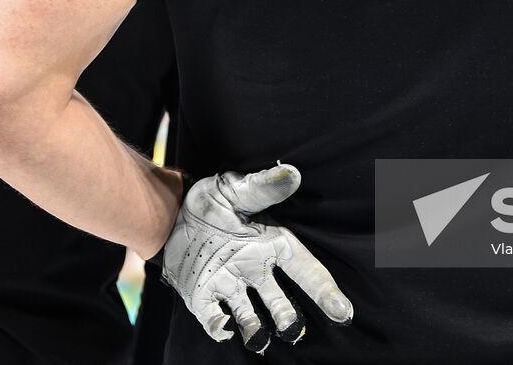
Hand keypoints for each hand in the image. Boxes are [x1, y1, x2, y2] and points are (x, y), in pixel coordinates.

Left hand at [158, 164, 352, 354]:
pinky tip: (223, 328)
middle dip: (289, 319)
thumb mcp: (236, 189)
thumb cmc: (211, 200)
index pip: (305, 271)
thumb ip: (262, 188)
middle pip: (281, 303)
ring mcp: (231, 286)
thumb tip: (291, 174)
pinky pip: (215, 319)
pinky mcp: (205, 297)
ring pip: (252, 317)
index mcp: (271, 246)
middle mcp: (256, 271)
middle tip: (292, 330)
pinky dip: (220, 328)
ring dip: (257, 330)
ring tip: (260, 338)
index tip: (343, 313)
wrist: (169, 213)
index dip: (325, 292)